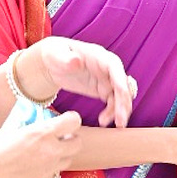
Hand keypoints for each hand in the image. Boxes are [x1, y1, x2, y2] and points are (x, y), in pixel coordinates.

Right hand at [0, 111, 82, 177]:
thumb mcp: (8, 130)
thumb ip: (24, 123)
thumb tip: (28, 117)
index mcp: (41, 133)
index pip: (73, 121)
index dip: (71, 120)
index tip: (64, 121)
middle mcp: (51, 150)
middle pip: (78, 143)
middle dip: (71, 138)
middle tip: (59, 137)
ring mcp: (49, 168)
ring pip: (69, 159)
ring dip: (62, 154)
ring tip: (46, 152)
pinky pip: (55, 172)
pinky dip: (50, 167)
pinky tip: (35, 165)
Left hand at [20, 37, 135, 127]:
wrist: (52, 63)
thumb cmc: (54, 54)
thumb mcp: (56, 54)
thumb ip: (66, 59)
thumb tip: (76, 61)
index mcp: (99, 56)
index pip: (115, 67)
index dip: (120, 81)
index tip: (122, 96)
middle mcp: (107, 68)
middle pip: (122, 84)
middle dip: (124, 102)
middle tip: (120, 121)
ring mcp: (106, 79)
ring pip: (120, 96)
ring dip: (119, 110)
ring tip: (109, 123)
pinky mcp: (102, 90)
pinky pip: (113, 103)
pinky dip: (111, 113)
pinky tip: (103, 121)